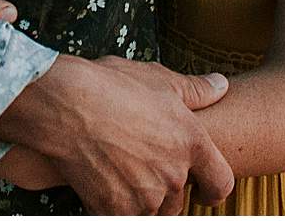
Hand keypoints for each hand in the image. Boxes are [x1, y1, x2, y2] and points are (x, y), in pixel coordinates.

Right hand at [0, 53, 234, 214]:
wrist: (64, 107)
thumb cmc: (110, 86)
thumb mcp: (158, 79)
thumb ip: (195, 89)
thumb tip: (220, 85)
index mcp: (191, 143)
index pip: (220, 183)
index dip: (213, 189)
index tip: (204, 190)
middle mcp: (172, 175)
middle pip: (180, 199)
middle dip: (167, 188)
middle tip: (144, 165)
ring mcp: (144, 197)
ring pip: (153, 211)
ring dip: (143, 199)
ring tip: (122, 170)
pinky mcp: (115, 210)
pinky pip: (124, 215)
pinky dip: (116, 205)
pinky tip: (103, 180)